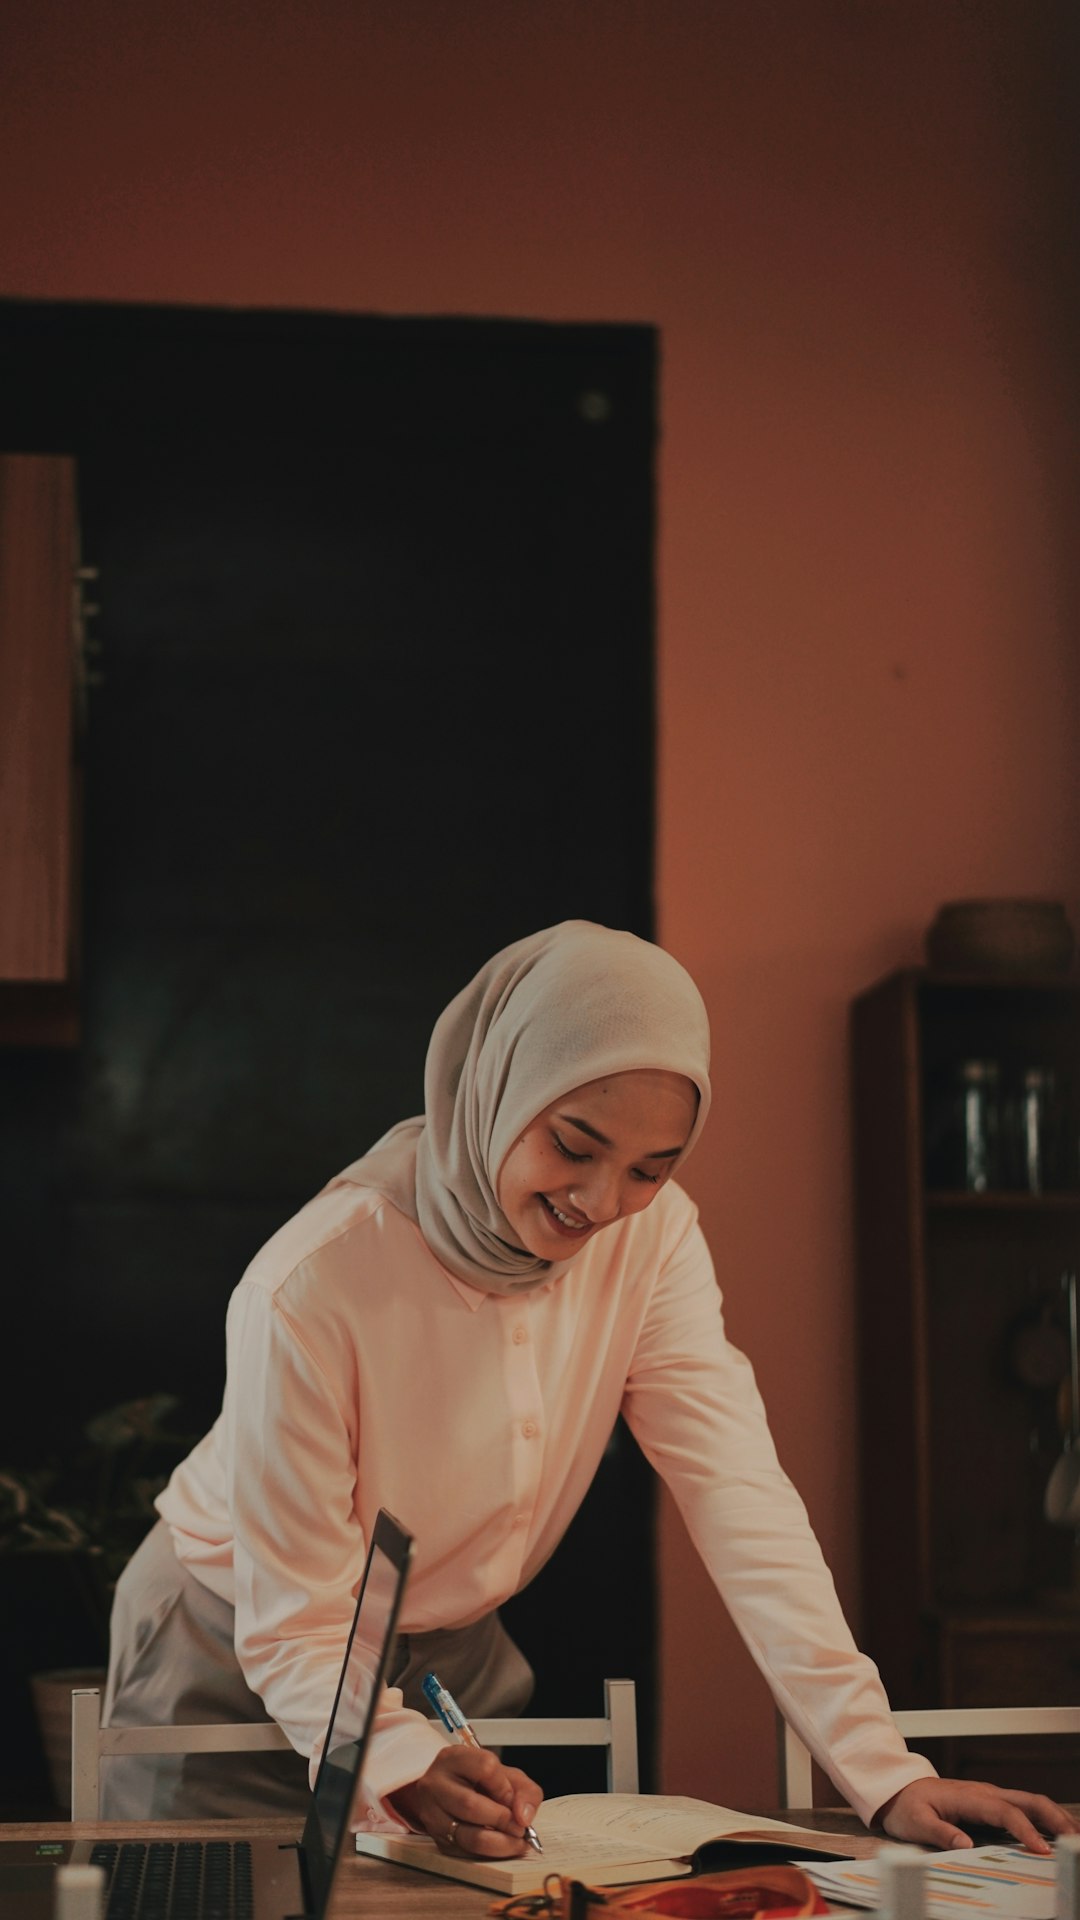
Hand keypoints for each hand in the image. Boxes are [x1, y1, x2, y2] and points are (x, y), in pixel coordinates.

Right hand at [388, 1744, 542, 1856]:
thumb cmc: (481, 1783)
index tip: (513, 1799)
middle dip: (503, 1820)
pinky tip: (500, 1847)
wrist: (452, 1794)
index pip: (485, 1768)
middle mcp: (436, 1784)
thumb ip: (525, 1791)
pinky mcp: (436, 1839)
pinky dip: (488, 1854)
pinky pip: (465, 1853)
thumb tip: (524, 1817)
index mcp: (454, 1758)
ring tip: (515, 1841)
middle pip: (471, 1805)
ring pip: (467, 1835)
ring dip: (499, 1843)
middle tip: (520, 1828)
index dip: (504, 1788)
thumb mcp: (507, 1776)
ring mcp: (432, 1813)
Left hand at [877, 1776, 1077, 1853]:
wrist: (898, 1788)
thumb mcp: (916, 1822)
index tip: (1042, 1850)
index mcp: (969, 1797)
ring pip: (1029, 1801)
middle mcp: (984, 1793)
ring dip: (1054, 1816)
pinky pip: (1022, 1807)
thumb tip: (966, 1844)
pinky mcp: (990, 1803)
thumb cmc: (907, 1806)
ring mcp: (989, 1796)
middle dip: (1055, 1818)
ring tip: (1073, 1836)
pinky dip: (1043, 1818)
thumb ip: (940, 1832)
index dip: (1026, 1831)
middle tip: (1074, 1840)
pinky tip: (1053, 1832)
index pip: (1005, 1812)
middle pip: (1028, 1800)